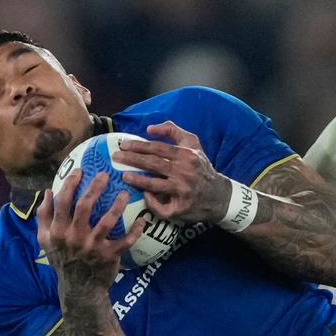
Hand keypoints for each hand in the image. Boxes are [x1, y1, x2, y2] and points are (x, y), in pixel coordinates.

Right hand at [37, 169, 145, 291]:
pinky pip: (126, 240)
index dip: (71, 183)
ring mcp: (93, 247)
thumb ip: (44, 216)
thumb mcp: (45, 240)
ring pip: (108, 220)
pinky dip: (136, 230)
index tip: (80, 170)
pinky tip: (142, 219)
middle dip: (95, 187)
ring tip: (125, 192)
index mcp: (57, 231)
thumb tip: (48, 192)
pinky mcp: (109, 256)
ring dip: (118, 204)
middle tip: (105, 174)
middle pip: (85, 206)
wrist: (79, 288)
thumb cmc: (62, 259)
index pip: (63, 201)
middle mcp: (74, 237)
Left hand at [112, 121, 231, 223]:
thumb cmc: (200, 167)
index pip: (158, 148)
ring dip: (137, 180)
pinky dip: (151, 201)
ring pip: (154, 185)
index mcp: (187, 155)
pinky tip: (144, 195)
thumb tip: (149, 128)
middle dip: (132, 160)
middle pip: (153, 164)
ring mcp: (183, 191)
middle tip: (116, 157)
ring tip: (123, 176)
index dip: (139, 146)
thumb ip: (173, 131)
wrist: (218, 195)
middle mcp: (185, 172)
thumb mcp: (193, 144)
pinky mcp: (181, 207)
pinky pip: (161, 206)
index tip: (124, 145)